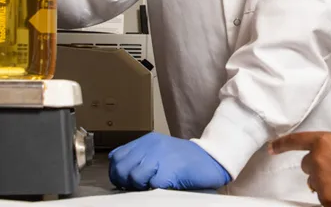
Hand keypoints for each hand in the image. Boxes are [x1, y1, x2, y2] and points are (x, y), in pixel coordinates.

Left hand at [108, 133, 231, 190]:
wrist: (212, 158)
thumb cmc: (186, 160)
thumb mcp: (160, 152)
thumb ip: (141, 158)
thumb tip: (121, 174)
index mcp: (147, 140)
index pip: (117, 157)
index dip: (117, 173)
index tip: (126, 182)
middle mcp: (151, 145)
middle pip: (121, 168)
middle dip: (126, 182)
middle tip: (139, 187)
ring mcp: (160, 156)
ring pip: (133, 176)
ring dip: (140, 186)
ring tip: (153, 186)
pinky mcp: (170, 169)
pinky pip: (151, 184)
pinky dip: (155, 188)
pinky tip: (164, 186)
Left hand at [269, 132, 330, 206]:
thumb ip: (330, 148)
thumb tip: (323, 156)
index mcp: (325, 142)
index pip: (296, 141)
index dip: (281, 144)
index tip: (272, 147)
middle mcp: (318, 160)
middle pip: (306, 165)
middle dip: (318, 168)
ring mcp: (320, 180)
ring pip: (314, 182)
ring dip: (325, 182)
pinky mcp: (325, 198)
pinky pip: (322, 197)